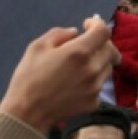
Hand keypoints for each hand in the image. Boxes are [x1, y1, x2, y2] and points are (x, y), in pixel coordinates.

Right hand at [0, 18, 118, 132]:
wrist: (27, 114)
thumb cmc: (28, 78)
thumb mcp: (36, 48)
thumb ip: (59, 34)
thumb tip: (75, 32)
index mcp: (78, 52)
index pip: (103, 32)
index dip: (97, 24)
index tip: (87, 25)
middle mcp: (92, 69)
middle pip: (110, 49)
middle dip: (101, 43)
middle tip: (88, 44)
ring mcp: (95, 87)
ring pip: (107, 67)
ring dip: (99, 61)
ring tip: (80, 65)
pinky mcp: (94, 102)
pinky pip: (100, 85)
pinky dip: (92, 80)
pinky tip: (76, 83)